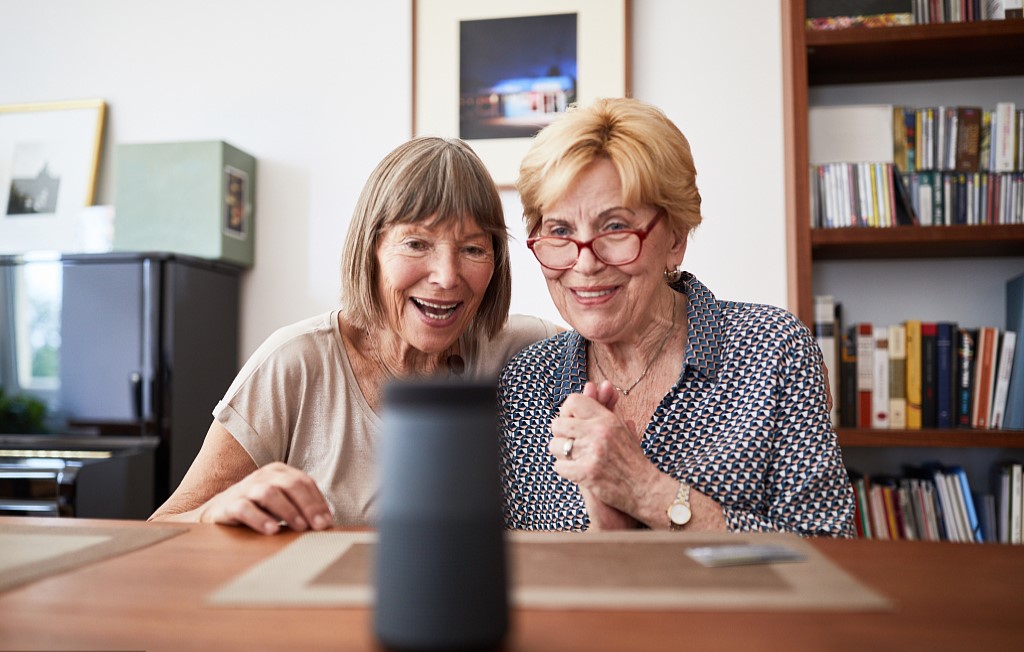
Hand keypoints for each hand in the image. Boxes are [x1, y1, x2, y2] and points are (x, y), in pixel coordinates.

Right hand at [196, 462, 333, 534]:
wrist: (218, 511)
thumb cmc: (258, 508)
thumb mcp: (281, 503)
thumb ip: (301, 508)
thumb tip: (326, 524)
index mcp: (279, 472)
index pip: (304, 482)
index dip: (318, 502)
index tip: (327, 522)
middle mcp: (264, 476)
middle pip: (291, 485)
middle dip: (308, 506)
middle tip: (318, 526)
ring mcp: (246, 488)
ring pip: (269, 493)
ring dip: (287, 511)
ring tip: (299, 527)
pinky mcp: (230, 504)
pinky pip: (245, 509)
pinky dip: (260, 519)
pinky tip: (272, 530)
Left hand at [549, 381, 657, 522]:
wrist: (646, 488)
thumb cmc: (633, 459)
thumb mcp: (623, 428)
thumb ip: (607, 408)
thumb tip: (595, 385)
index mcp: (606, 419)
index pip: (572, 401)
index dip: (567, 411)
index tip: (572, 423)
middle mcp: (598, 432)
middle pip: (558, 423)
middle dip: (561, 434)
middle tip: (570, 443)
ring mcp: (591, 452)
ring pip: (555, 445)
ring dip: (561, 453)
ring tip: (574, 458)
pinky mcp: (586, 473)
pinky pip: (559, 466)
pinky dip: (565, 470)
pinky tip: (576, 471)